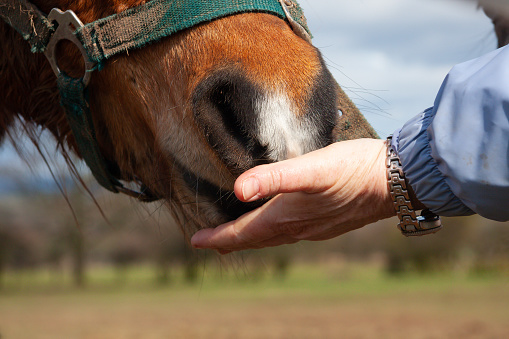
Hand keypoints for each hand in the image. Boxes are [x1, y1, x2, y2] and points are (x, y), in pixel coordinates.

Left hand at [191, 138, 394, 252]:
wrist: (398, 180)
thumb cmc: (354, 170)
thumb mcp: (312, 168)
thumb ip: (274, 177)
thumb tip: (239, 190)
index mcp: (287, 217)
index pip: (242, 233)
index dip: (217, 238)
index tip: (195, 241)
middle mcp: (298, 228)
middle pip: (255, 239)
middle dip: (230, 240)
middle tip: (210, 241)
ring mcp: (315, 228)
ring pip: (273, 237)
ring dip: (251, 237)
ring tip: (237, 235)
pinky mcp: (329, 221)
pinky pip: (291, 232)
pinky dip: (272, 230)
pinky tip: (279, 221)